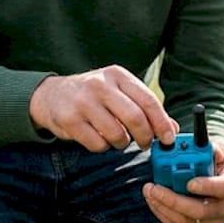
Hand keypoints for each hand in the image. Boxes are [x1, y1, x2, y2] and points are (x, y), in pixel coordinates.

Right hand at [29, 66, 177, 151]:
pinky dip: (103, 147)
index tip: (169, 139)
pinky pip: (98, 144)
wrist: (52, 95)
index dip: (162, 123)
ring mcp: (83, 102)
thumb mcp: (119, 92)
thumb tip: (171, 130)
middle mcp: (100, 85)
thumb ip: (144, 108)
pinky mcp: (70, 120)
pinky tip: (98, 138)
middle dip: (146, 137)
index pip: (148, 101)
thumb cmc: (93, 96)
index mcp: (118, 75)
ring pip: (117, 134)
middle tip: (146, 144)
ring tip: (117, 137)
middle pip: (135, 118)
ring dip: (122, 143)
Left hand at [143, 140, 223, 222]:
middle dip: (174, 200)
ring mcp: (213, 222)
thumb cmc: (215, 164)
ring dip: (164, 207)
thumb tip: (212, 150)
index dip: (207, 187)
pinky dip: (163, 214)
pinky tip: (154, 201)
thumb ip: (216, 148)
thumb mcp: (219, 151)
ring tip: (150, 192)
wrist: (215, 181)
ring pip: (186, 221)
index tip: (188, 183)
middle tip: (155, 188)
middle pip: (200, 211)